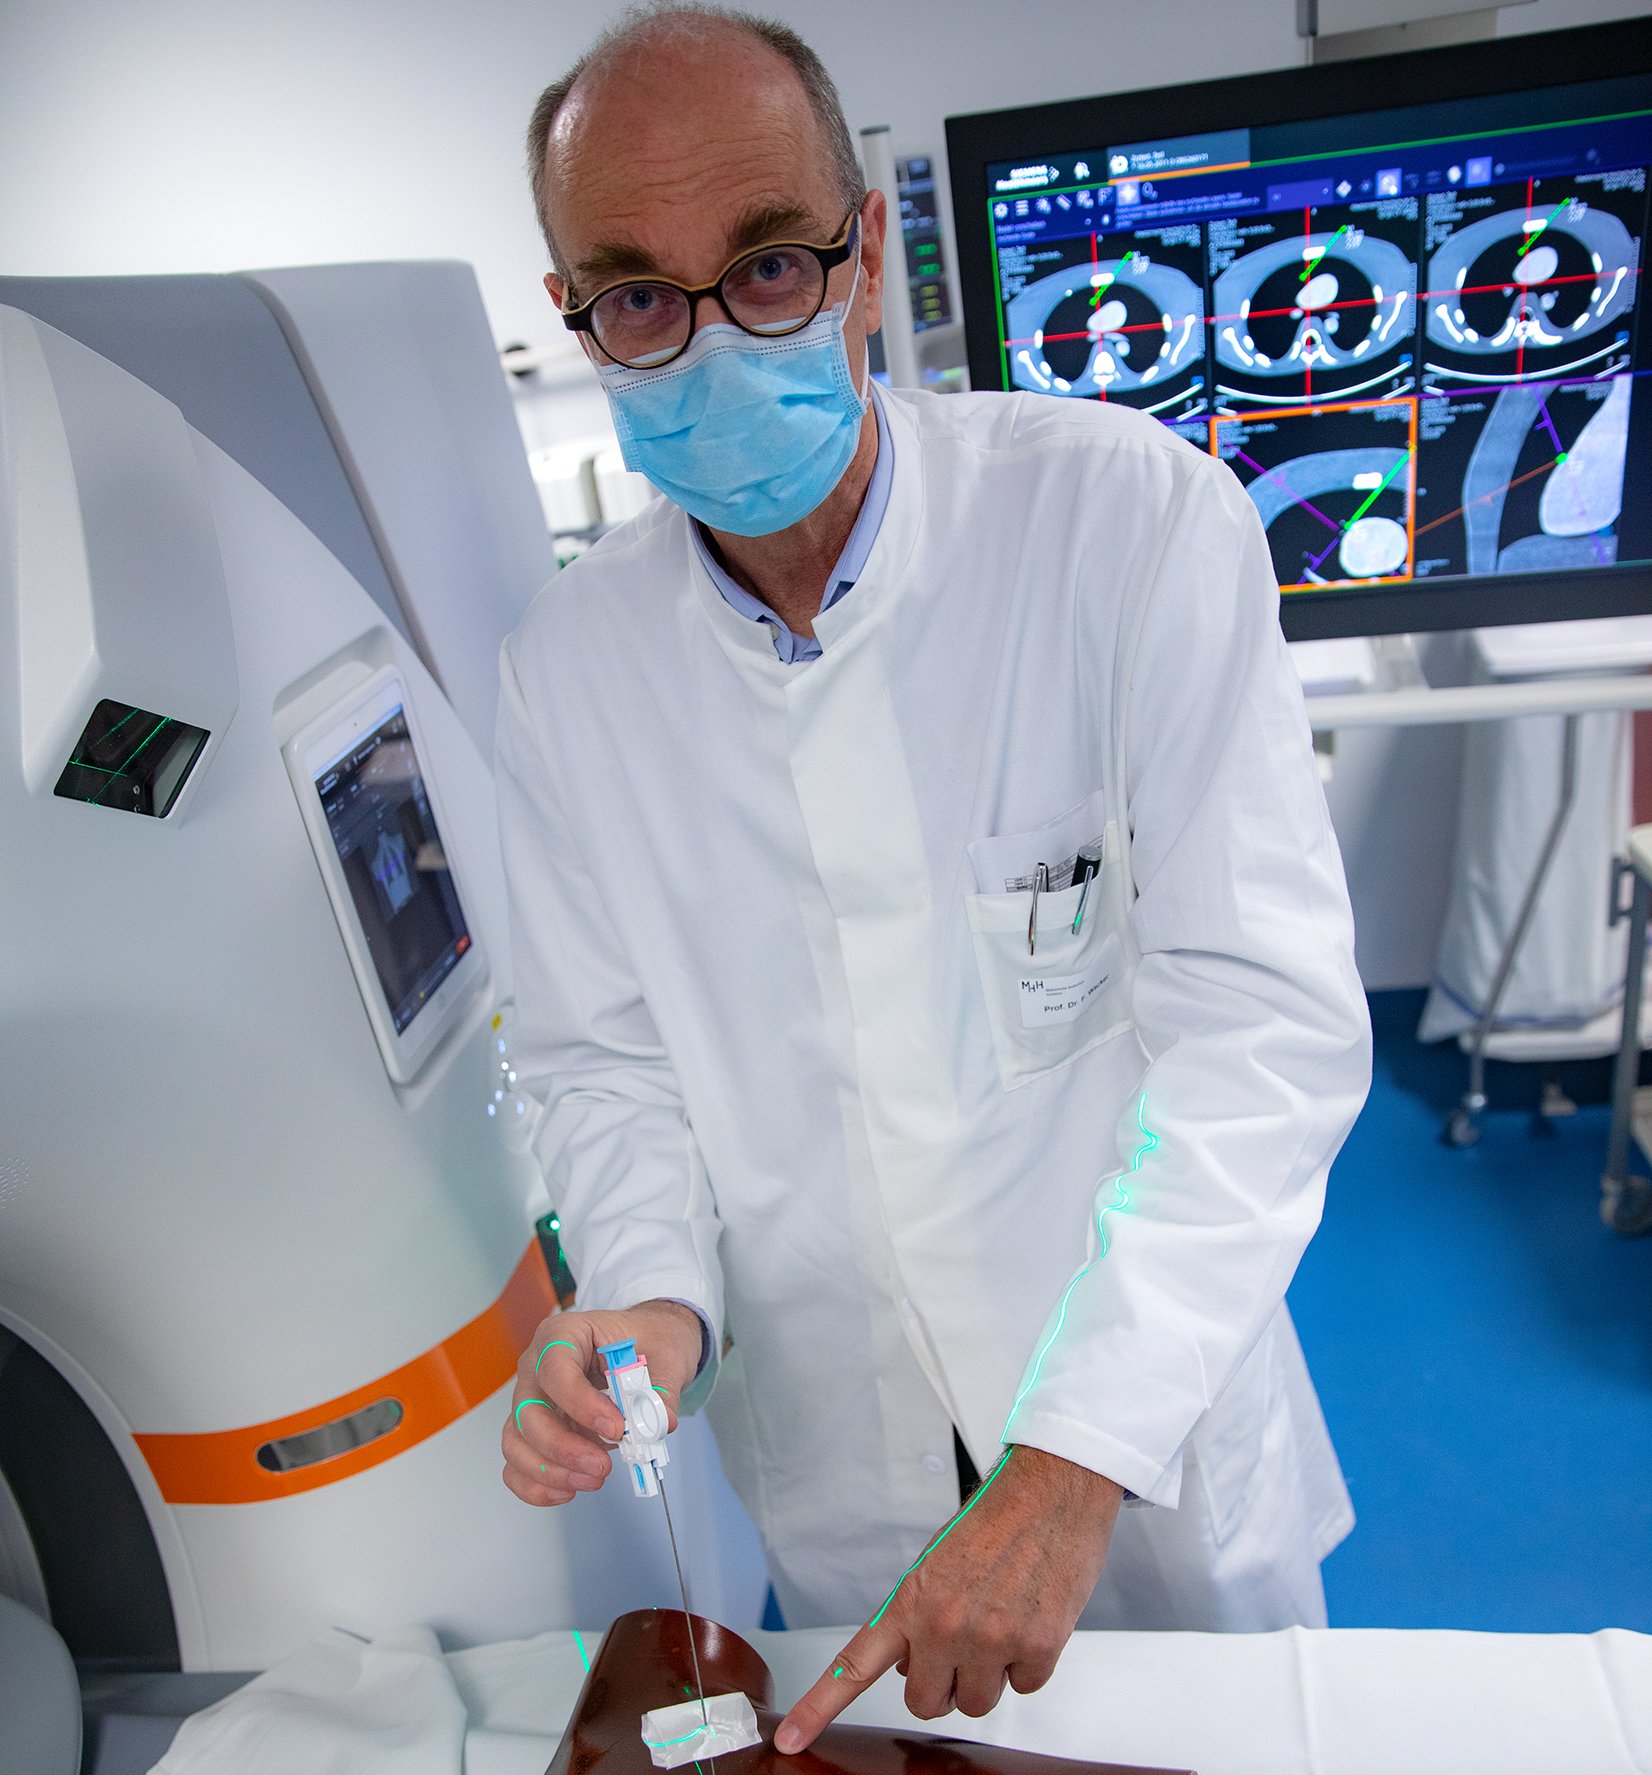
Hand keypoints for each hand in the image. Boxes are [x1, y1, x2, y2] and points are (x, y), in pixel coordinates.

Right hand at [501, 1299, 701, 1505]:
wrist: (644, 1345)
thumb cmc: (646, 1340)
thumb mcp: (665, 1355)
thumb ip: (661, 1391)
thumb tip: (659, 1423)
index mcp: (565, 1334)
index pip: (556, 1368)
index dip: (580, 1403)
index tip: (614, 1428)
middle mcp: (538, 1365)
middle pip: (528, 1411)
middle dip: (563, 1447)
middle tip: (602, 1466)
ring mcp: (532, 1398)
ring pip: (517, 1440)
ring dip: (550, 1470)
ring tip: (593, 1479)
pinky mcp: (534, 1429)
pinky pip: (518, 1461)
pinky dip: (536, 1482)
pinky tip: (568, 1489)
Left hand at [775, 1446, 1121, 1751]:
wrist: (1053, 1491)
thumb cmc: (995, 1520)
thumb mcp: (938, 1564)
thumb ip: (918, 1618)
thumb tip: (911, 1669)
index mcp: (911, 1601)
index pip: (854, 1665)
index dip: (818, 1708)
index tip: (789, 1739)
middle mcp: (945, 1625)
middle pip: (925, 1701)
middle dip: (941, 1683)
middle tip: (962, 1644)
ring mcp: (991, 1640)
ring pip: (976, 1702)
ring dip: (987, 1675)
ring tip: (1001, 1622)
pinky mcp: (1036, 1648)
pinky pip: (1024, 1687)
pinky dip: (1028, 1662)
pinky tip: (1030, 1619)